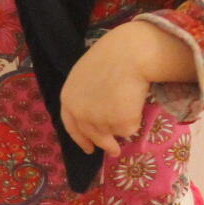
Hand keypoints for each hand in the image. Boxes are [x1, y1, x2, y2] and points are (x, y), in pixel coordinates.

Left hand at [59, 26, 150, 157]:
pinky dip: (135, 118)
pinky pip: (130, 128)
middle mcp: (81, 115)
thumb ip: (85, 97)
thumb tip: (94, 114)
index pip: (72, 127)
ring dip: (122, 122)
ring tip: (129, 99)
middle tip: (114, 150)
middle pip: (93, 136)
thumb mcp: (85, 75)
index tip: (89, 149)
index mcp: (68, 100)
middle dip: (104, 145)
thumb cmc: (111, 56)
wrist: (130, 54)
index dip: (81, 139)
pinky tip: (135, 100)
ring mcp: (100, 121)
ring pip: (114, 132)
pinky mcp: (120, 125)